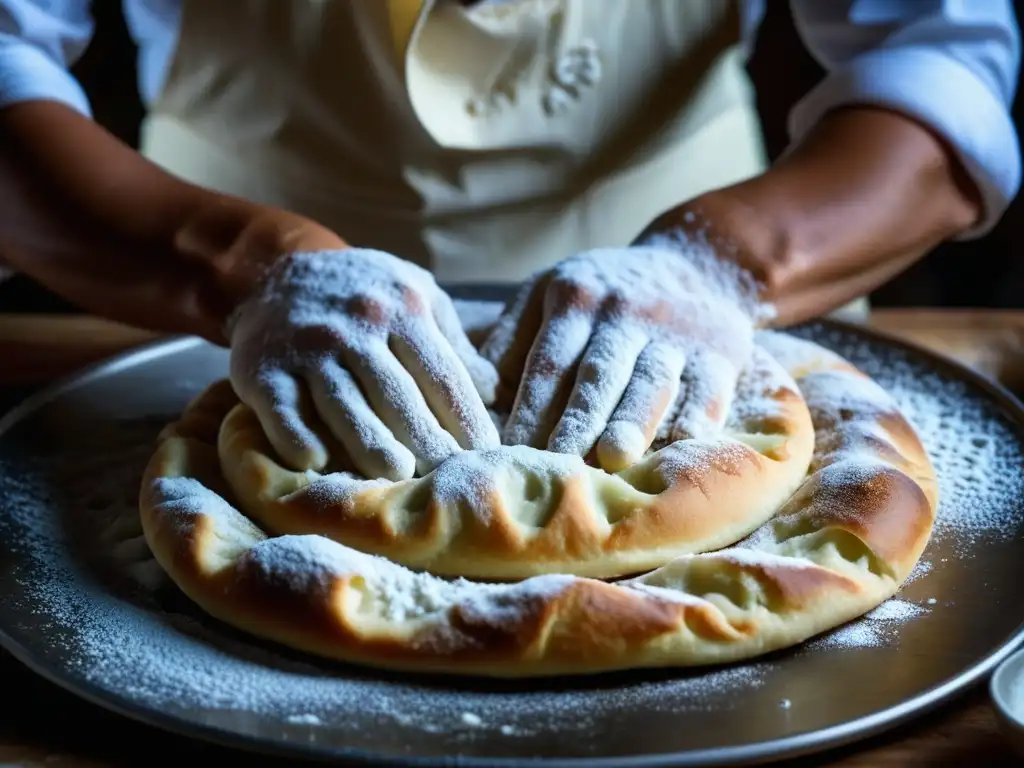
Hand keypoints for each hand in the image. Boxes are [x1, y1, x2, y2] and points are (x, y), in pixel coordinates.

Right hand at [228, 249, 499, 479]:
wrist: (278, 271)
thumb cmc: (366, 295)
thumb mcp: (416, 296)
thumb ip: (453, 342)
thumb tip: (493, 390)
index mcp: (402, 308)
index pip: (441, 372)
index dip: (465, 415)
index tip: (487, 452)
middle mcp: (355, 326)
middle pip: (396, 393)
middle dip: (427, 437)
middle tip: (451, 475)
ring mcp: (307, 347)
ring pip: (343, 401)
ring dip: (368, 440)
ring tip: (398, 472)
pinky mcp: (262, 370)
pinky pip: (281, 407)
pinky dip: (295, 434)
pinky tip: (314, 461)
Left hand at [480, 238, 765, 471]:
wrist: (700, 262)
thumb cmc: (604, 291)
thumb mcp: (549, 289)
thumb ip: (511, 335)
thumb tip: (479, 390)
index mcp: (574, 297)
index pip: (548, 361)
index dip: (529, 407)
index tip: (508, 450)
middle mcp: (624, 313)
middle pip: (597, 375)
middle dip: (576, 421)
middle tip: (555, 463)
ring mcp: (675, 333)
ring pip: (650, 382)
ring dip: (633, 420)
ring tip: (613, 457)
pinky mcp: (719, 353)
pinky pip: (708, 388)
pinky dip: (698, 415)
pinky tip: (683, 442)